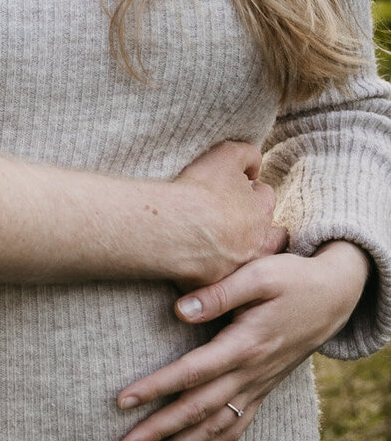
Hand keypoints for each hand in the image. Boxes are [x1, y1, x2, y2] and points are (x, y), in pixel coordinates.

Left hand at [115, 240, 370, 440]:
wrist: (334, 296)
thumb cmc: (292, 278)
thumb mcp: (259, 275)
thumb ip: (219, 293)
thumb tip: (180, 310)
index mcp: (245, 345)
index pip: (193, 373)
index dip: (157, 388)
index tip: (122, 401)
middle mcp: (251, 373)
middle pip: (198, 410)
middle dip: (159, 433)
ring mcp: (258, 386)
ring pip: (215, 428)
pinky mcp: (263, 389)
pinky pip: (235, 426)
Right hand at [168, 142, 287, 285]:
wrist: (174, 228)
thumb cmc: (200, 191)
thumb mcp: (226, 156)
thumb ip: (247, 154)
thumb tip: (255, 167)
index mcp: (261, 212)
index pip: (265, 199)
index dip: (250, 194)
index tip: (236, 193)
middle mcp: (256, 244)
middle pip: (267, 239)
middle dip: (256, 232)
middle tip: (235, 226)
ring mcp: (236, 268)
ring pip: (245, 264)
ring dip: (238, 257)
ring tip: (220, 251)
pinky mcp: (213, 286)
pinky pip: (216, 283)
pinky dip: (211, 275)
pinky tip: (198, 268)